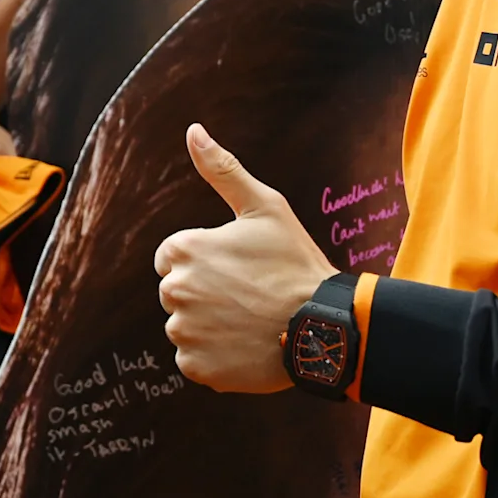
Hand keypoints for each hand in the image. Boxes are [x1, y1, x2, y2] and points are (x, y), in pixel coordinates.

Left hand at [153, 123, 335, 393]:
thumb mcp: (265, 207)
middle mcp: (176, 291)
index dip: (204, 261)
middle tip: (247, 296)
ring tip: (249, 321)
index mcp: (185, 250)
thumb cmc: (296, 263)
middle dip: (204, 293)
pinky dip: (214, 358)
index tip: (235, 269)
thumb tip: (193, 129)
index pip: (171, 257)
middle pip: (176, 293)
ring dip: (209, 326)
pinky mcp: (197, 368)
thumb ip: (222, 169)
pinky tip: (245, 346)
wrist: (325, 326)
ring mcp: (185, 333)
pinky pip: (194, 360)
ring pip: (185, 327)